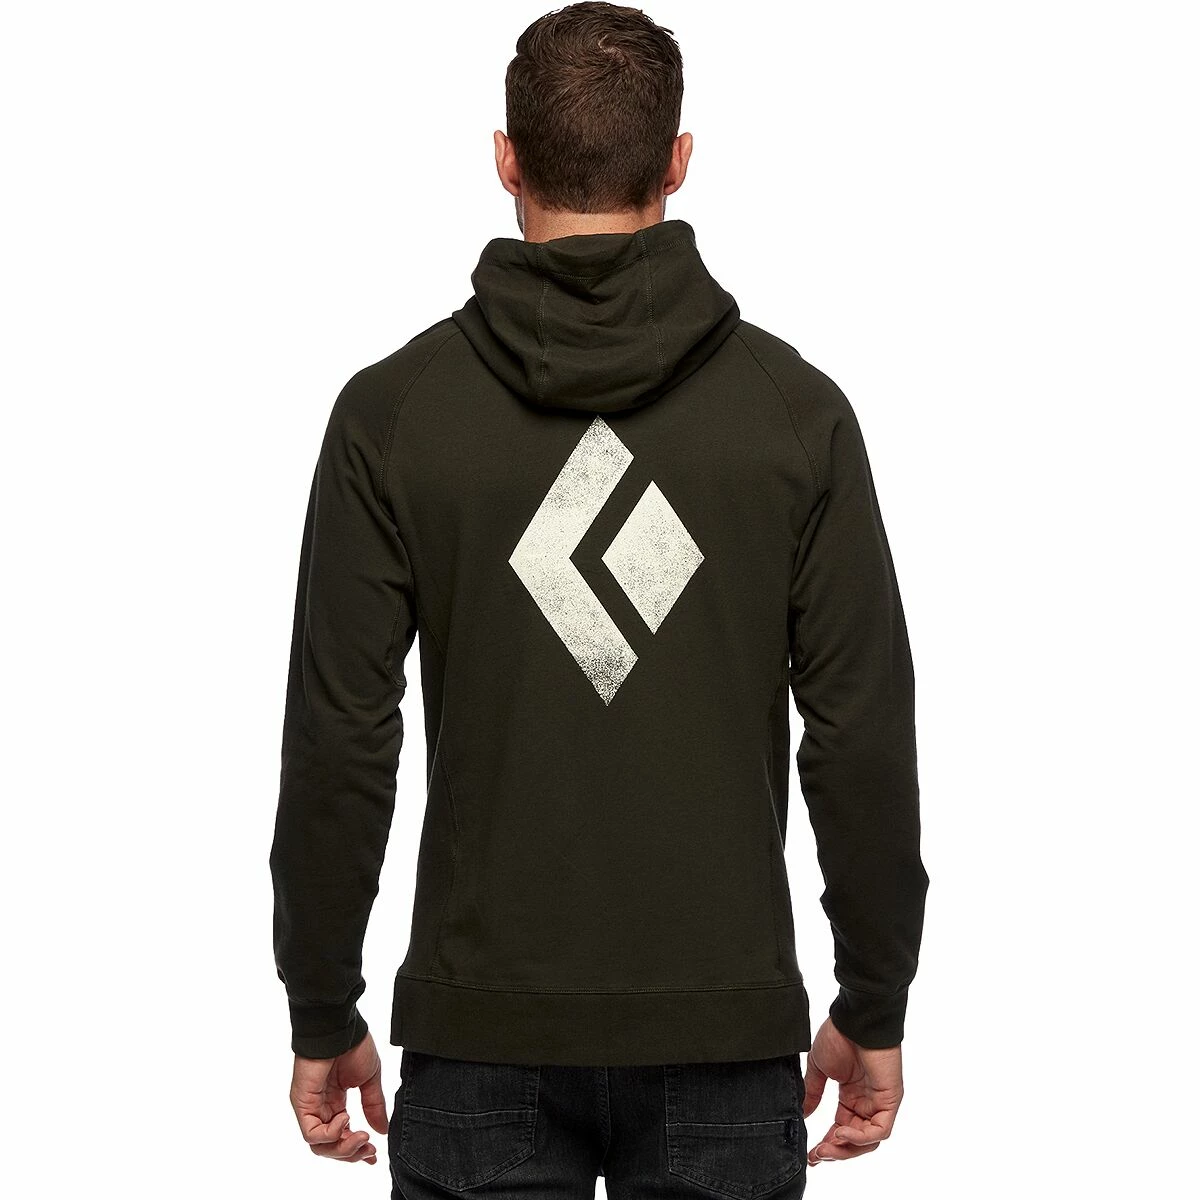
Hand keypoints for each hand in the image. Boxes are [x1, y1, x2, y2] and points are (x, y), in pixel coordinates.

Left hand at [289, 1031, 389, 1164]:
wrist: (341, 1027)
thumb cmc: (353, 1045)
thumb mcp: (370, 1079)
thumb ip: (374, 1106)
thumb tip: (382, 1130)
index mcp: (336, 1102)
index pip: (343, 1136)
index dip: (357, 1149)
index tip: (374, 1154)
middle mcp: (322, 1107)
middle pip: (330, 1147)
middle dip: (351, 1153)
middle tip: (370, 1150)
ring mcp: (310, 1107)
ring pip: (319, 1146)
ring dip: (343, 1148)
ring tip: (361, 1137)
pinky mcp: (302, 1103)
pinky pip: (311, 1133)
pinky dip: (331, 1134)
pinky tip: (345, 1119)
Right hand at [802, 1017, 903, 1166]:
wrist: (854, 1019)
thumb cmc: (838, 1036)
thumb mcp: (819, 1068)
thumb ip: (813, 1092)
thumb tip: (803, 1114)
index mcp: (851, 1096)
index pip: (841, 1130)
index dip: (827, 1145)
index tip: (810, 1155)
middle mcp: (866, 1103)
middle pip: (855, 1141)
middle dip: (835, 1151)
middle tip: (816, 1156)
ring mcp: (879, 1102)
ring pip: (868, 1141)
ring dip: (846, 1149)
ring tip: (826, 1148)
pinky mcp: (890, 1100)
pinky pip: (880, 1130)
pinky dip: (860, 1137)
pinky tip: (840, 1131)